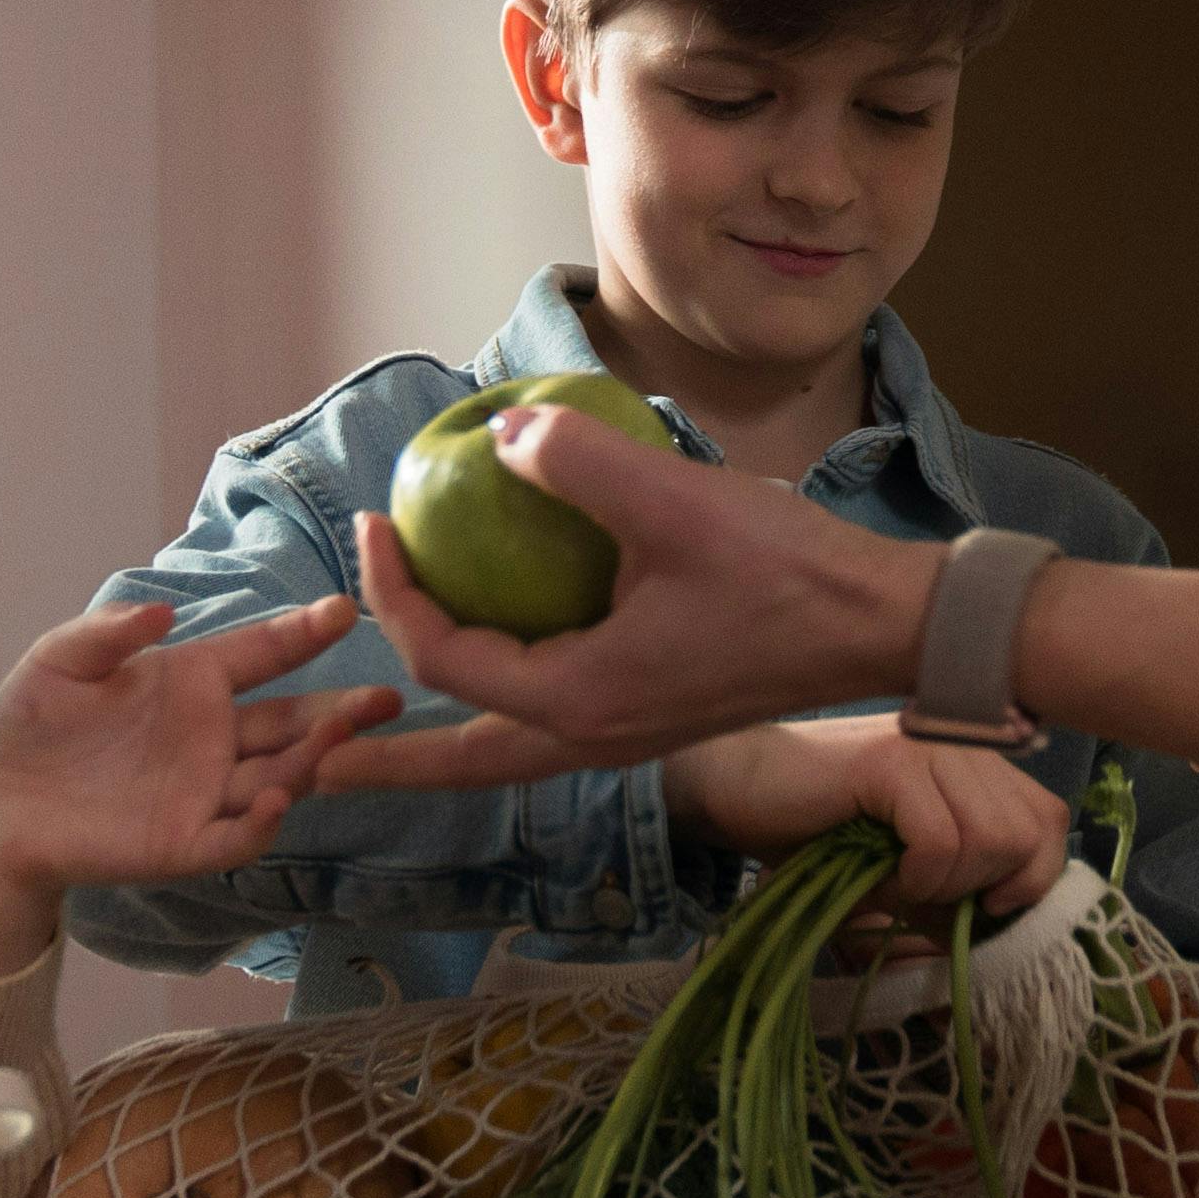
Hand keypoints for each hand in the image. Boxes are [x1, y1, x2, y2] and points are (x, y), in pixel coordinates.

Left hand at [0, 595, 405, 972]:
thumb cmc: (31, 724)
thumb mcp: (60, 660)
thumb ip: (107, 632)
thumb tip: (162, 609)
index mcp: (193, 683)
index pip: (263, 653)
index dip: (303, 634)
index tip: (345, 610)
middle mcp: (213, 737)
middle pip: (292, 723)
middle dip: (342, 712)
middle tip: (385, 698)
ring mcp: (205, 792)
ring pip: (279, 778)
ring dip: (314, 761)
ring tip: (341, 738)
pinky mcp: (185, 843)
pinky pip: (237, 837)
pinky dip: (262, 822)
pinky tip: (277, 800)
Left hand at [344, 401, 923, 769]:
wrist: (881, 625)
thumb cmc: (786, 571)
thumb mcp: (674, 501)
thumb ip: (579, 464)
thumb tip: (504, 435)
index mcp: (577, 699)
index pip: (443, 657)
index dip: (391, 593)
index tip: (376, 524)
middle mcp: (592, 735)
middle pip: (459, 762)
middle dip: (385, 762)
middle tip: (317, 756)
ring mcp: (626, 734)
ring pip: (505, 753)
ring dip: (440, 743)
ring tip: (389, 730)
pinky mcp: (655, 715)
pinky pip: (550, 724)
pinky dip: (504, 703)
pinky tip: (504, 651)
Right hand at [664, 714, 1072, 922]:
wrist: (739, 789)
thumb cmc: (816, 832)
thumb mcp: (901, 872)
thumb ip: (955, 893)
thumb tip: (1000, 935)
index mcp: (976, 764)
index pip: (1050, 821)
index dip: (1030, 877)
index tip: (980, 908)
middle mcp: (964, 747)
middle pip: (1031, 834)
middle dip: (985, 888)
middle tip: (929, 897)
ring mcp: (931, 750)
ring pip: (994, 839)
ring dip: (946, 885)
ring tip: (898, 883)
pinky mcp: (892, 765)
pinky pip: (941, 840)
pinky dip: (917, 877)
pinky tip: (882, 875)